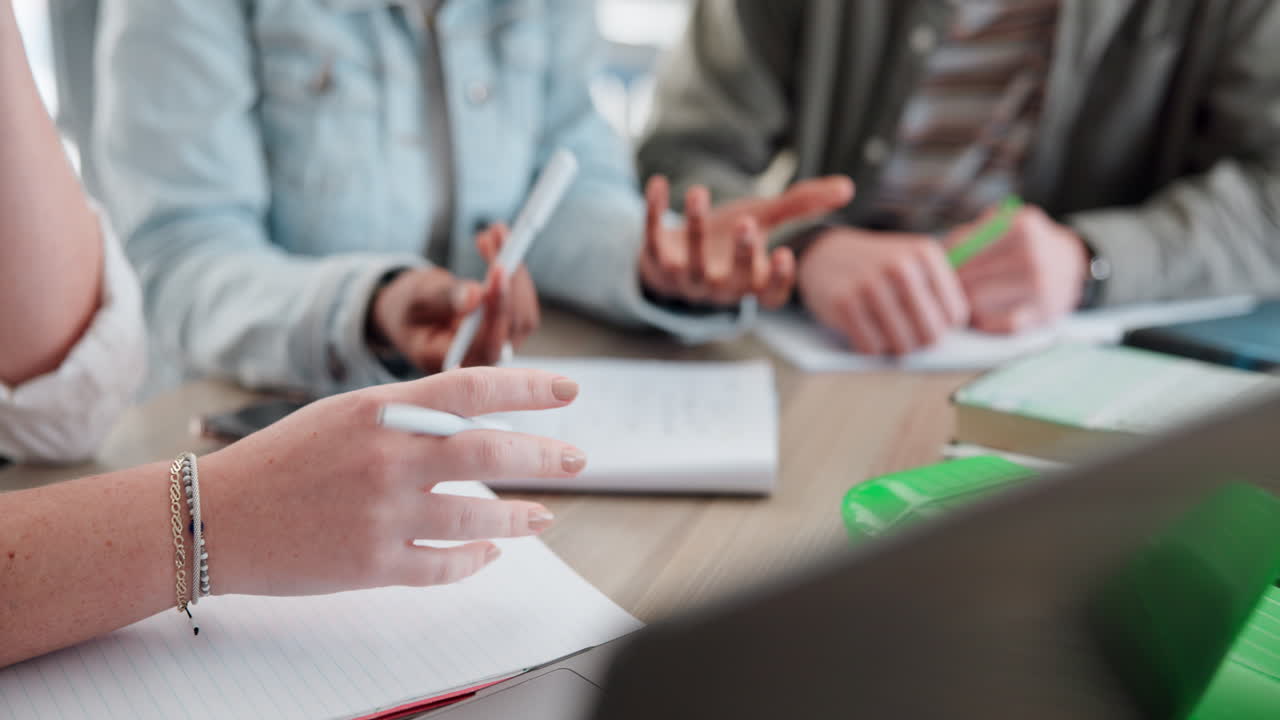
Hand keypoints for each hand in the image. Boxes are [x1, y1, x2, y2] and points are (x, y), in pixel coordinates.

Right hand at [202, 367, 586, 595]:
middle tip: (577, 460)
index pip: (473, 387)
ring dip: (521, 517)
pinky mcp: (371, 564)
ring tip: (544, 515)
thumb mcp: (347, 414)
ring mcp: (382, 514)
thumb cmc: (282, 460)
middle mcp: (388, 458)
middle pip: (492, 453)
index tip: (569, 392)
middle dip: (546, 457)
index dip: (529, 388)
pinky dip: (475, 561)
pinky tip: (491, 554)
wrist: (216, 517)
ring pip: (479, 518)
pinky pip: (444, 566)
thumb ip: (410, 415)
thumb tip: (476, 422)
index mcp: (380, 410)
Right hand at [370, 225, 539, 371]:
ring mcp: (499, 343)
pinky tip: (496, 242)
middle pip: (515, 325)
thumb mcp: (414, 302)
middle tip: (497, 236)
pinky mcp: (507, 326)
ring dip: (514, 269)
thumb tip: (474, 295)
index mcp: (455, 363)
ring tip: (494, 232)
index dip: (498, 309)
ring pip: (523, 311)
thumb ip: (442, 300)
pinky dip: (512, 270)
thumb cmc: (406, 311)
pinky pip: (520, 301)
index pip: (488, 344)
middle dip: (510, 278)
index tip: (497, 271)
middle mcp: (483, 359)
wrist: (410, 314)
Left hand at [640, 175, 853, 308]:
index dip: (777, 282)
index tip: (786, 255)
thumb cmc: (725, 239)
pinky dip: (652, 212)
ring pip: (689, 262)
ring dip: (693, 228)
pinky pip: (650, 239)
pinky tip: (657, 184)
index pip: (770, 297)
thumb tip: (847, 187)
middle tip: (748, 224)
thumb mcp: (764, 218)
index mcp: (750, 283)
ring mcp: (683, 277)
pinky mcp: (653, 259)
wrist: (671, 253)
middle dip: (740, 254)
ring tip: (698, 191)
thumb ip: (802, 205)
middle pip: (732, 282)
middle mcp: (719, 287)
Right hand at [797, 227, 968, 354]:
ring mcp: (870, 284)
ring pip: (903, 346)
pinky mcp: (844, 303)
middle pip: (932, 334)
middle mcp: (900, 265)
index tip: (926, 321)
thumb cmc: (878, 267)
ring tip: (886, 333)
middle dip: (920, 342)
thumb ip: (939, 289)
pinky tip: (865, 331)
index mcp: (925, 253)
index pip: (956, 315)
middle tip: (907, 335)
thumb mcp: (913, 261)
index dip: (942, 326)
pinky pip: (871, 348)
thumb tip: (955, 334)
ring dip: (896, 348)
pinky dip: (870, 348)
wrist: (826, 254)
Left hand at [946, 205, 1087, 333]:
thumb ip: (969, 235)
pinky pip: (997, 326)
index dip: (945, 264)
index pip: (963, 252)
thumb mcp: (1003, 222)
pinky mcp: (1042, 315)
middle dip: (952, 287)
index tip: (939, 271)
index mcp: (1020, 228)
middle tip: (945, 291)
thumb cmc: (1025, 243)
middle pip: (967, 281)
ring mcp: (1040, 289)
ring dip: (965, 306)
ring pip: (977, 305)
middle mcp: (1033, 257)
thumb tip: (938, 260)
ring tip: (966, 300)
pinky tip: (983, 314)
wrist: (1070, 263)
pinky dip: (985, 323)